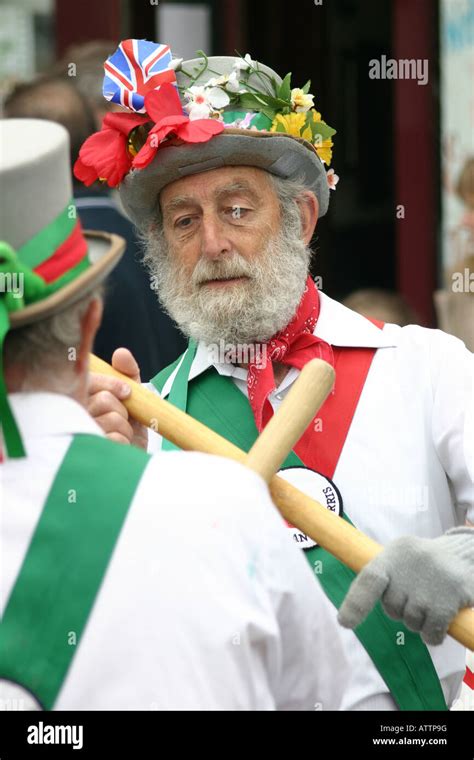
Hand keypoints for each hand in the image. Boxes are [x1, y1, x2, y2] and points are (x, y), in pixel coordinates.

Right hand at [87, 348, 147, 449]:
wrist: (130, 459)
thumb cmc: (127, 427)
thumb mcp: (131, 397)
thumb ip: (127, 374)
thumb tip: (121, 353)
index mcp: (79, 399)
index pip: (90, 381)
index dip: (112, 384)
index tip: (127, 392)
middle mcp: (73, 416)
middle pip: (105, 400)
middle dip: (123, 410)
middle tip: (122, 420)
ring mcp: (79, 435)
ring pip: (114, 418)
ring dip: (126, 428)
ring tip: (120, 435)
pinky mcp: (89, 453)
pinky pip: (116, 438)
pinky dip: (125, 441)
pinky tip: (117, 447)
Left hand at [337, 528, 473, 644]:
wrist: (466, 554)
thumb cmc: (425, 561)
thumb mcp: (399, 556)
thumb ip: (380, 576)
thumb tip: (351, 612)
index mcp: (392, 555)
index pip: (369, 580)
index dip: (355, 603)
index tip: (344, 623)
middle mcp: (408, 570)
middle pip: (391, 609)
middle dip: (402, 609)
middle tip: (418, 593)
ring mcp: (429, 586)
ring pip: (411, 624)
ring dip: (420, 621)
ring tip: (432, 600)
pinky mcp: (448, 602)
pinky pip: (430, 634)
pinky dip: (433, 634)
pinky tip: (441, 619)